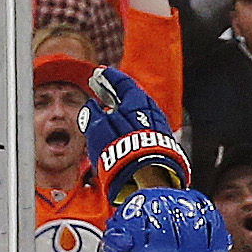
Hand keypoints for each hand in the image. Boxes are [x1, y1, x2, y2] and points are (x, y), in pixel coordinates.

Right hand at [81, 67, 189, 203]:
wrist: (149, 179)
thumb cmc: (121, 153)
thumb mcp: (99, 131)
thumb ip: (93, 115)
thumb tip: (91, 106)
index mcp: (137, 102)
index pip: (123, 83)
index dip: (109, 77)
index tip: (99, 73)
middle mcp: (151, 111)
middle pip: (134, 96)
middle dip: (117, 92)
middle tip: (104, 89)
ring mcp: (158, 127)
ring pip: (139, 112)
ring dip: (125, 109)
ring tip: (111, 111)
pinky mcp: (161, 144)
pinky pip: (144, 127)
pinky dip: (132, 123)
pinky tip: (124, 131)